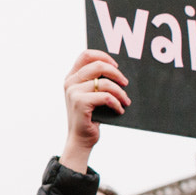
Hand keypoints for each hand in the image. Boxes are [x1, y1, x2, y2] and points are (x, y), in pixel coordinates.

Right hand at [61, 49, 128, 173]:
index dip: (103, 56)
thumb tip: (118, 70)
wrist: (80, 140)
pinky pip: (106, 97)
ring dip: (120, 92)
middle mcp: (70, 82)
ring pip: (104, 83)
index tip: (116, 66)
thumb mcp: (91, 95)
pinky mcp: (80, 103)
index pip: (86, 55)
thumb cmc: (90, 117)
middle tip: (126, 83)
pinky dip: (117, 103)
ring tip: (126, 101)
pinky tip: (120, 110)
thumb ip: (96, 81)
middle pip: (98, 65)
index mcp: (71, 77)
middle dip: (116, 73)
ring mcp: (73, 92)